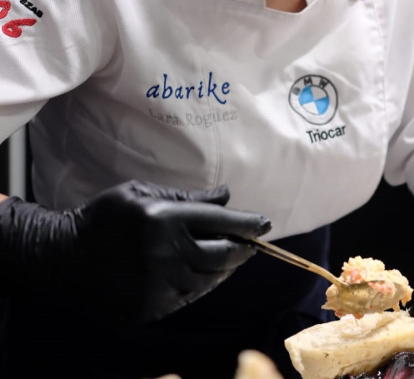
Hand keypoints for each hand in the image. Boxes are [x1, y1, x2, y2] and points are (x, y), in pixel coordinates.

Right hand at [0, 180, 269, 323]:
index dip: (248, 224)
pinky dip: (203, 284)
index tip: (265, 223)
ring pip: (210, 279)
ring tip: (229, 256)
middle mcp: (165, 254)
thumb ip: (187, 196)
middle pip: (223, 255)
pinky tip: (203, 272)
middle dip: (243, 249)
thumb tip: (226, 196)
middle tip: (251, 243)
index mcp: (164, 219)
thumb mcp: (143, 192)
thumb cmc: (105, 217)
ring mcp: (157, 285)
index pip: (222, 222)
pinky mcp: (150, 308)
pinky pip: (189, 296)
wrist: (62, 257)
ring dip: (224, 267)